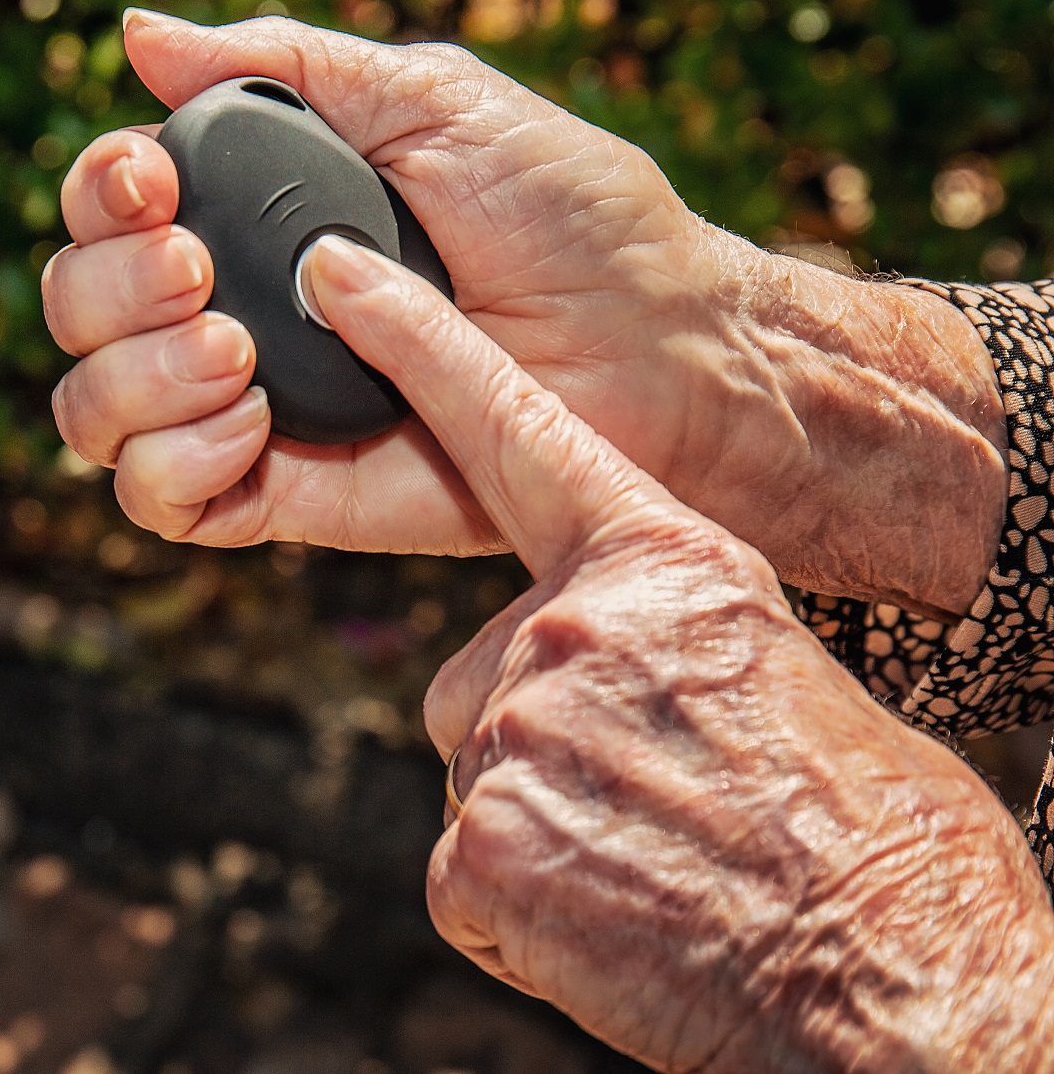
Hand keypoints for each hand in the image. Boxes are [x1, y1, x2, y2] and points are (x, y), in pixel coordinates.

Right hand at [42, 12, 1002, 613]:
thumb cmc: (567, 213)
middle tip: (205, 272)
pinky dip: (172, 460)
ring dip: (131, 376)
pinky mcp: (277, 496)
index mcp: (251, 209)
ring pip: (89, 410)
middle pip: (74, 306)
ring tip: (237, 354)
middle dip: (110, 287)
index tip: (155, 182)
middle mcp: (227, 308)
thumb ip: (283, 68)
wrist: (660, 350)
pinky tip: (248, 421)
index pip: (109, 208)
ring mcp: (244, 407)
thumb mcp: (428, 99)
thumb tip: (137, 37)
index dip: (100, 195)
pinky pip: (157, 502)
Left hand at [292, 236, 1053, 1069]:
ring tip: (653, 861)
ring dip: (549, 822)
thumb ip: (649, 617)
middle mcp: (570, 624)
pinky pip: (467, 867)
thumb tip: (569, 636)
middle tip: (656, 798)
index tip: (339, 271)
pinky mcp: (474, 844)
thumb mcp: (761, 657)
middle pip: (487, 668)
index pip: (511, 429)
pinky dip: (529, 906)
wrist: (893, 962)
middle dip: (547, 735)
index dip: (419, 344)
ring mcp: (517, 728)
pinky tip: (616, 918)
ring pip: (482, 766)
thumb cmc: (856, 815)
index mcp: (658, 558)